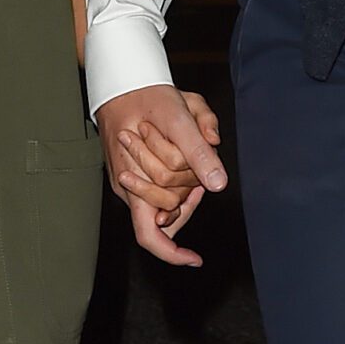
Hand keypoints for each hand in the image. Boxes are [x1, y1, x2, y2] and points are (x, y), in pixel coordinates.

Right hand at [96, 84, 225, 265]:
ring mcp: (132, 184)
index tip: (196, 259)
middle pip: (171, 213)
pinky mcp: (137, 177)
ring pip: (172, 202)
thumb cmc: (148, 97)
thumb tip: (218, 183)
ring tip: (194, 155)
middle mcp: (129, 188)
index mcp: (132, 179)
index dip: (172, 253)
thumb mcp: (179, 114)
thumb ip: (199, 148)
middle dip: (191, 195)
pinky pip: (166, 191)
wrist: (126, 84)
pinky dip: (184, 180)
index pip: (150, 234)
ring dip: (189, 184)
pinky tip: (191, 165)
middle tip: (202, 166)